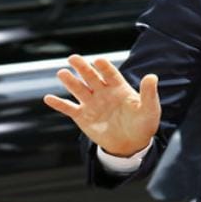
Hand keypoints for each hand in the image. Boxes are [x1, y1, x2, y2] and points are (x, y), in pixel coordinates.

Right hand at [43, 54, 160, 156]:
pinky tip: (48, 98)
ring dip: (70, 82)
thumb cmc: (144, 123)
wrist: (132, 143)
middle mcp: (104, 93)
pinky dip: (59, 104)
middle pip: (91, 77)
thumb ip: (148, 93)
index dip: (104, 67)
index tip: (98, 60)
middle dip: (83, 68)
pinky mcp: (83, 117)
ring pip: (79, 89)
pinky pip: (69, 108)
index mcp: (120, 88)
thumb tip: (152, 76)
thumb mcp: (149, 108)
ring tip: (62, 72)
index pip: (110, 73)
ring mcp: (92, 104)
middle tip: (73, 58)